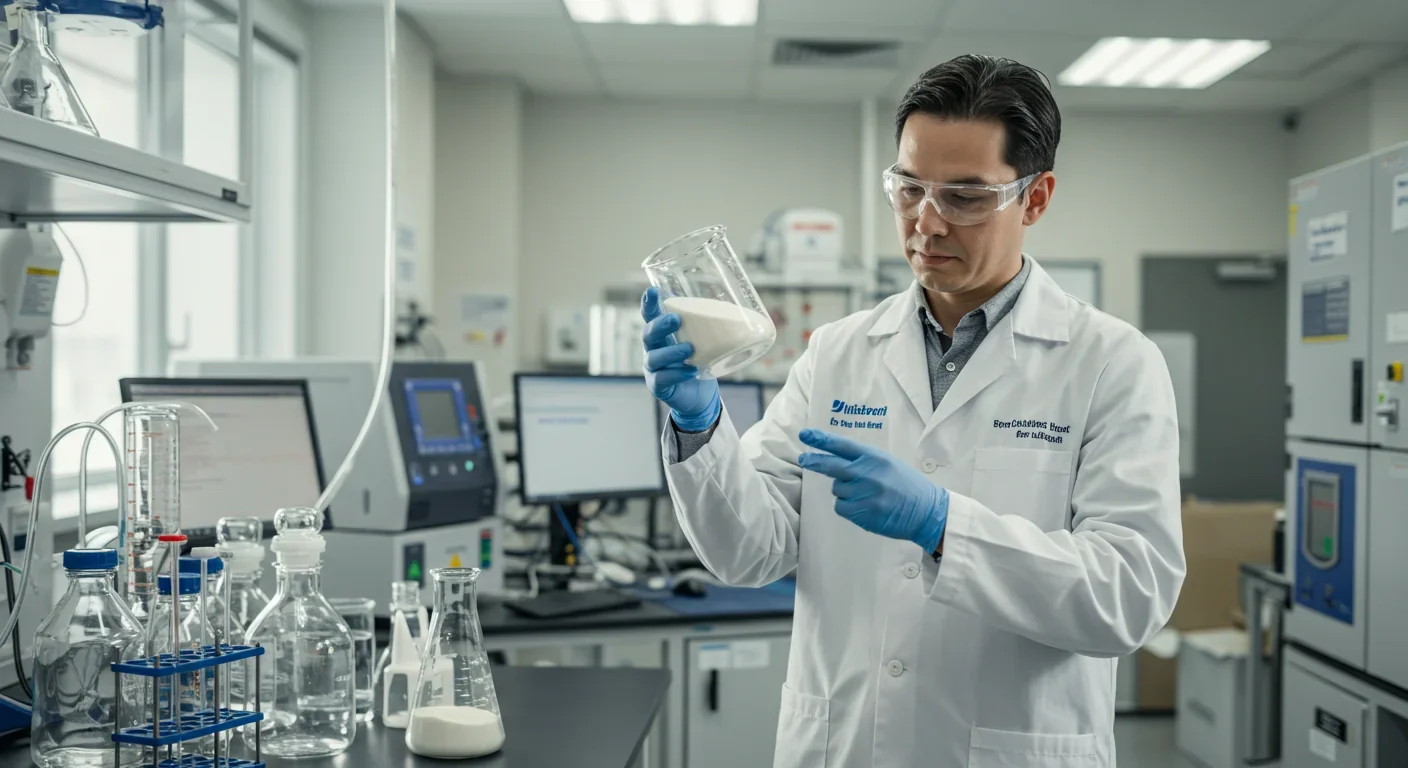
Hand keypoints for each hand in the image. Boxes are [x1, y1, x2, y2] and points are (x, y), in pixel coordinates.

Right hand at [641, 287, 720, 430]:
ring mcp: (653, 368)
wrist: (699, 395)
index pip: (650, 316)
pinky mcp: (658, 386)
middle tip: (676, 320)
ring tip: (689, 349)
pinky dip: (677, 374)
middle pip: (648, 334)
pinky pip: (663, 379)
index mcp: (662, 334)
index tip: (652, 291)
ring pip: (654, 358)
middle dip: (660, 326)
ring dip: (671, 352)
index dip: (649, 304)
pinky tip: (691, 371)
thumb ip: (708, 326)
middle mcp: (653, 349)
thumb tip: (735, 307)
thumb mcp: (703, 341)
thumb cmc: (700, 361)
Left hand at [798, 429, 948, 551]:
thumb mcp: (888, 463)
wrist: (926, 511)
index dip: (821, 439)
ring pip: (837, 489)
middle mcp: (867, 473)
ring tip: (865, 494)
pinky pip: (841, 507)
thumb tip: (835, 460)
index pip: (841, 445)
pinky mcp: (863, 513)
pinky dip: (847, 507)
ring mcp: (864, 494)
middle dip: (813, 461)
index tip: (805, 435)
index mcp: (874, 457)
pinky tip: (864, 507)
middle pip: (830, 466)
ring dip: (844, 491)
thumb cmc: (906, 485)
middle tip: (803, 459)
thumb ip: (864, 460)